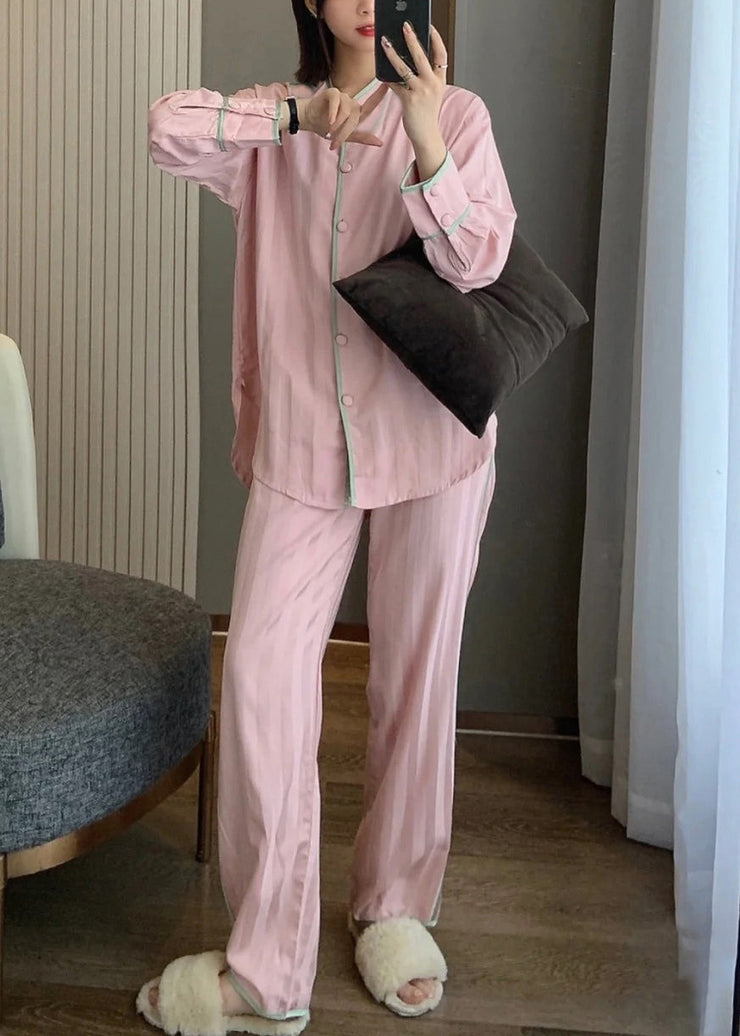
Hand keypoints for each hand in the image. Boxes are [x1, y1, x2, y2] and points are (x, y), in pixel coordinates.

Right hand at [298, 87, 386, 150]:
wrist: (308, 120)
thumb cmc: (325, 126)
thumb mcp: (345, 136)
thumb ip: (362, 138)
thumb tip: (380, 142)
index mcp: (355, 112)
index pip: (369, 106)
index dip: (378, 96)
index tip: (386, 86)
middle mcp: (350, 103)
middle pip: (354, 116)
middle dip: (345, 131)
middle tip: (335, 142)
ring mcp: (341, 97)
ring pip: (346, 110)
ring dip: (338, 124)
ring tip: (329, 131)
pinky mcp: (331, 93)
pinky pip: (336, 101)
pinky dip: (334, 112)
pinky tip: (330, 121)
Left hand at [381, 23, 447, 146]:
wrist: (426, 136)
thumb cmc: (426, 114)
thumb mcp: (432, 93)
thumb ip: (424, 77)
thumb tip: (408, 61)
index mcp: (440, 80)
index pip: (441, 55)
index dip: (436, 39)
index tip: (429, 27)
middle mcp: (432, 84)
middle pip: (422, 56)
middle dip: (412, 39)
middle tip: (405, 27)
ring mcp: (421, 92)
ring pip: (404, 68)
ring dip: (393, 54)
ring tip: (385, 43)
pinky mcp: (409, 101)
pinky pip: (395, 85)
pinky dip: (387, 78)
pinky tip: (381, 72)